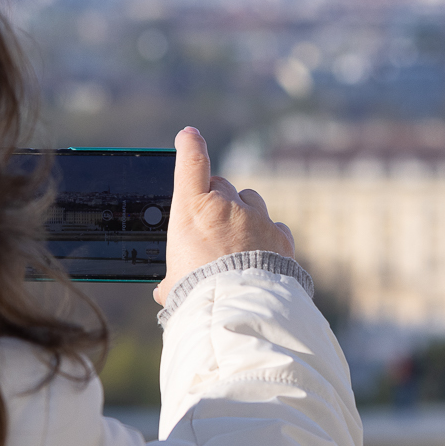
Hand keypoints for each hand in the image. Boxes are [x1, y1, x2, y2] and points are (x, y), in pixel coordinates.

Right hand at [152, 126, 294, 305]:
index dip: (190, 144)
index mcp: (192, 210)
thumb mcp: (174, 285)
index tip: (189, 135)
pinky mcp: (280, 236)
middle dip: (214, 200)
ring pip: (249, 201)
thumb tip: (165, 291)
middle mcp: (226, 206)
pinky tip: (261, 255)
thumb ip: (171, 278)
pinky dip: (267, 235)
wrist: (239, 310)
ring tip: (236, 243)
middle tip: (209, 228)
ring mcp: (256, 219)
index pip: (192, 162)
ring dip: (242, 213)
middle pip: (221, 187)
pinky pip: (273, 225)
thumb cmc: (198, 296)